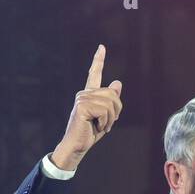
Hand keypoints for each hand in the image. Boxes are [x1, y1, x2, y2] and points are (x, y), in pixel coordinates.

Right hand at [50, 44, 122, 169]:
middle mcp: (84, 94)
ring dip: (110, 119)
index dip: (98, 60)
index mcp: (89, 95)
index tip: (102, 47)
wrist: (77, 146)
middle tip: (107, 123)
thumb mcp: (105, 116)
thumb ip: (111, 100)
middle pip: (113, 94)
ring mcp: (81, 98)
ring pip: (110, 103)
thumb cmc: (89, 133)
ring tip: (102, 126)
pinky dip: (105, 122)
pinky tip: (97, 127)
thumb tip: (117, 82)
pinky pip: (105, 110)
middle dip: (116, 111)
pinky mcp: (82, 106)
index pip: (94, 74)